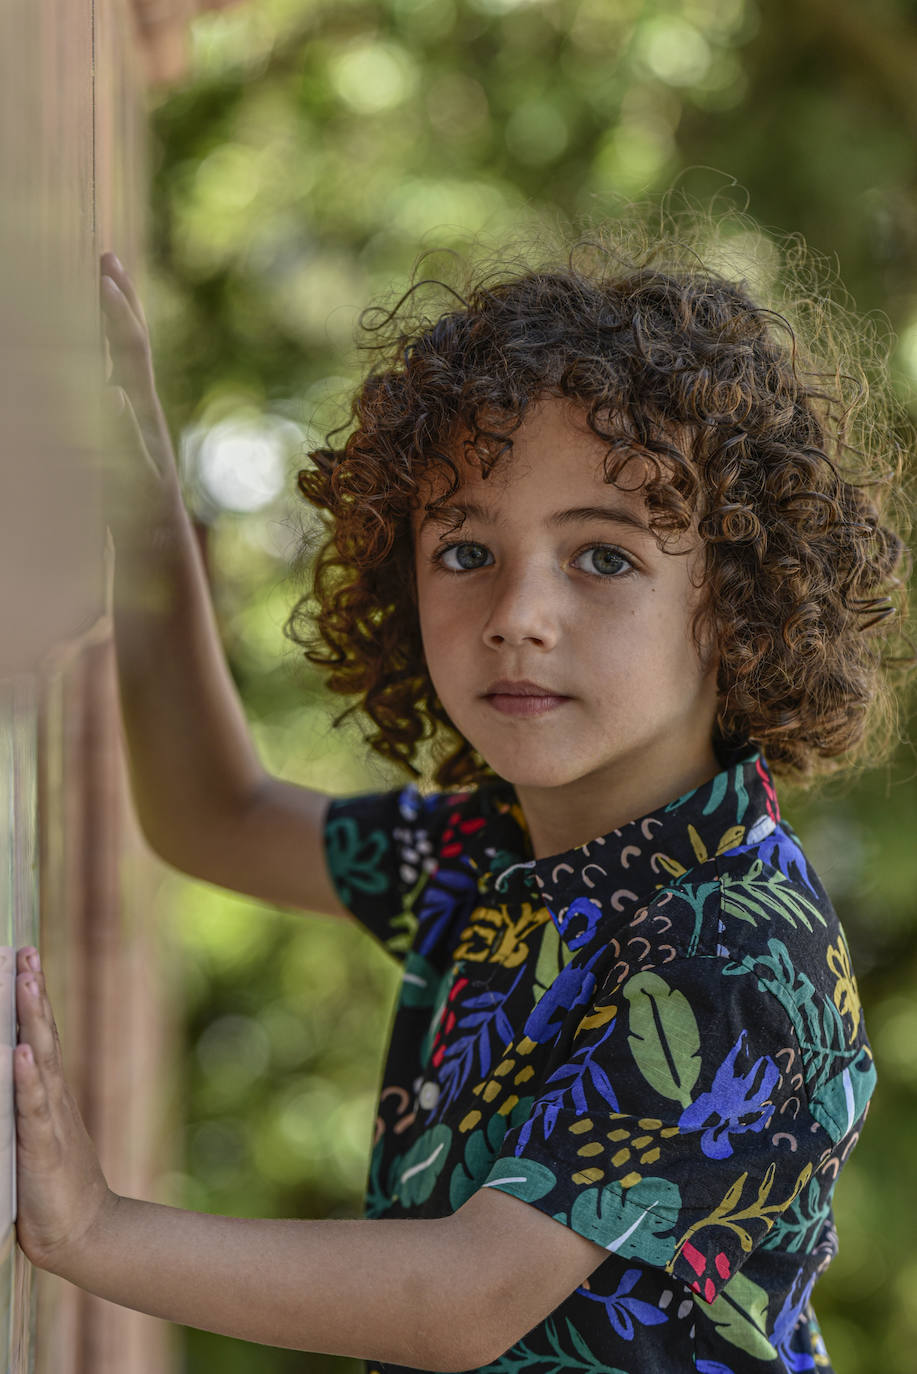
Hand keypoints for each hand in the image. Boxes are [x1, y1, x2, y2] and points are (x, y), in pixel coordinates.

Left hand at [13, 947, 115, 1273]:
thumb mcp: (32, 1134)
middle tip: (24, 951)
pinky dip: (27, 1079)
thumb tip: (10, 1066)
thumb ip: (22, 1103)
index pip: (38, 1032)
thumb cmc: (51, 1184)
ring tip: (26, 983)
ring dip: (32, 1020)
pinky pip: (32, 1108)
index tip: (23, 953)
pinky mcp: (43, 1148)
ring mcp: (50, 1119)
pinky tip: (21, 1054)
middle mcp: (51, 1096)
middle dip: (31, 991)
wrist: (85, 1232)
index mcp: (46, 1091)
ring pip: (41, 1060)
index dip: (30, 994)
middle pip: (42, 1033)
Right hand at [98, 251, 185, 545]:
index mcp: (143, 415)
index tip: (102, 273)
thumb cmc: (142, 524)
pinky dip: (106, 355)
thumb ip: (122, 439)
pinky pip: (117, 382)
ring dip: (112, 320)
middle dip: (121, 300)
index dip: (117, 312)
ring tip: (102, 284)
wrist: (159, 551)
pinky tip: (96, 347)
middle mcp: (143, 410)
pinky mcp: (129, 434)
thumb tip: (113, 391)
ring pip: (125, 358)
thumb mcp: (132, 481)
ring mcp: (137, 420)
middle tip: (106, 257)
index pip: (130, 351)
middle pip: (133, 343)